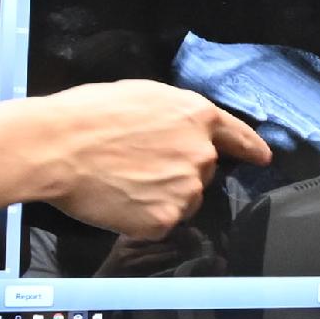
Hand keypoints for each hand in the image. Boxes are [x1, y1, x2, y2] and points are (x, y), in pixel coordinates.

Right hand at [19, 82, 268, 237]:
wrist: (57, 148)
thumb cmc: (87, 115)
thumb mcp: (140, 95)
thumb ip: (173, 115)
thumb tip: (179, 130)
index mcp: (196, 116)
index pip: (236, 135)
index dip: (250, 147)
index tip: (262, 158)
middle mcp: (201, 155)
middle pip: (202, 172)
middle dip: (178, 172)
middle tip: (138, 166)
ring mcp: (186, 190)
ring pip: (183, 200)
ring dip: (161, 196)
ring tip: (123, 181)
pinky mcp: (165, 220)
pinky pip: (161, 223)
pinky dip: (142, 217)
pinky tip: (118, 200)